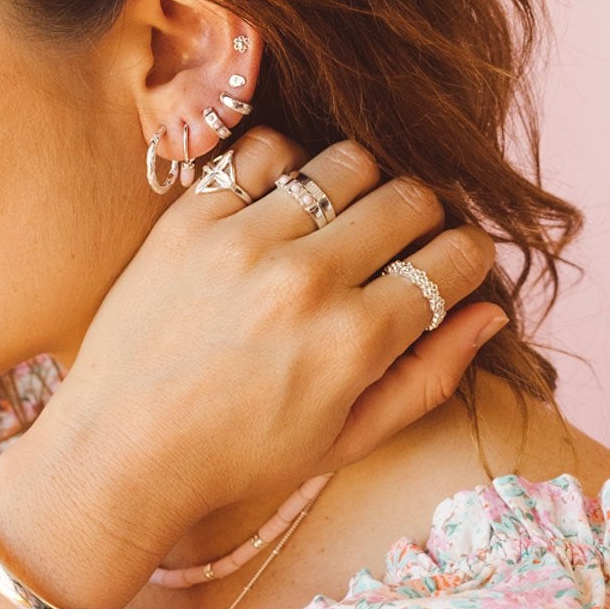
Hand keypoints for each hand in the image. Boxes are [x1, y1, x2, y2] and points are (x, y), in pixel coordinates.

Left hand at [9, 127, 507, 565]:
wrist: (120, 452)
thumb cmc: (239, 458)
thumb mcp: (348, 440)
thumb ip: (429, 378)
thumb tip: (489, 313)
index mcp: (357, 341)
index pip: (457, 256)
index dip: (464, 261)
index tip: (445, 270)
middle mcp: (308, 280)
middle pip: (412, 198)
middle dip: (422, 220)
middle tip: (395, 247)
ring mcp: (245, 241)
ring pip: (347, 161)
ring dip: (358, 187)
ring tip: (337, 222)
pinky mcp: (190, 218)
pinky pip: (263, 150)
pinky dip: (284, 166)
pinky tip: (277, 204)